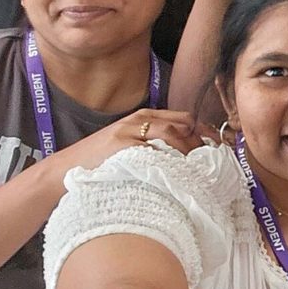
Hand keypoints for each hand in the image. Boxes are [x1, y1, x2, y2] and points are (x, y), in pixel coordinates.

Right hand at [63, 109, 206, 172]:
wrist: (68, 167)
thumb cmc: (104, 158)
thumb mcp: (132, 141)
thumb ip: (158, 141)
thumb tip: (191, 152)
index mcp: (145, 116)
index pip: (185, 118)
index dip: (205, 132)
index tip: (219, 147)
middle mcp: (139, 120)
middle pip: (182, 125)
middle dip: (200, 142)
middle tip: (213, 160)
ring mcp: (130, 131)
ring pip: (171, 134)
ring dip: (188, 151)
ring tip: (198, 167)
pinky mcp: (121, 146)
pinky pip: (152, 151)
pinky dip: (168, 160)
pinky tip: (177, 171)